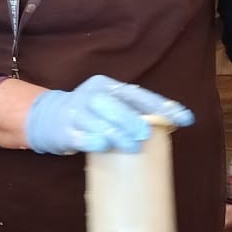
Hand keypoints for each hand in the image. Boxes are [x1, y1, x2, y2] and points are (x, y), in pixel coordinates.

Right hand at [23, 75, 193, 154]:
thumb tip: (169, 125)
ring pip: (97, 121)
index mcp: (106, 85)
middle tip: (146, 134)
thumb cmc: (90, 114)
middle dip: (133, 119)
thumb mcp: (110, 105)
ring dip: (116, 133)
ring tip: (132, 146)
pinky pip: (79, 136)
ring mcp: (76, 113)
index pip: (138, 94)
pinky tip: (102, 146)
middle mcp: (91, 95)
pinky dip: (91, 140)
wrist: (47, 118)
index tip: (185, 120)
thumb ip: (133, 111)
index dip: (162, 106)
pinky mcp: (64, 131)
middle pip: (113, 104)